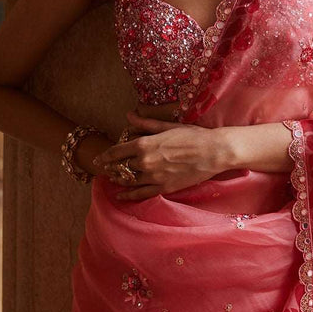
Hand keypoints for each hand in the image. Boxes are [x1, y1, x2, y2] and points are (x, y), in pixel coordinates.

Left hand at [92, 110, 228, 200]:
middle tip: (107, 170)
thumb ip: (145, 123)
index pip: (117, 151)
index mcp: (145, 143)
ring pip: (129, 181)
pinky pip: (141, 194)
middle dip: (112, 168)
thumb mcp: (167, 126)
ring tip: (114, 180)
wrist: (213, 152)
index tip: (99, 159)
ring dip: (119, 180)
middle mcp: (145, 161)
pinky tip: (121, 195)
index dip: (105, 156)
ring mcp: (154, 176)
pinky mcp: (163, 188)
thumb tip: (129, 115)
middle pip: (121, 167)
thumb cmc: (193, 136)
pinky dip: (129, 195)